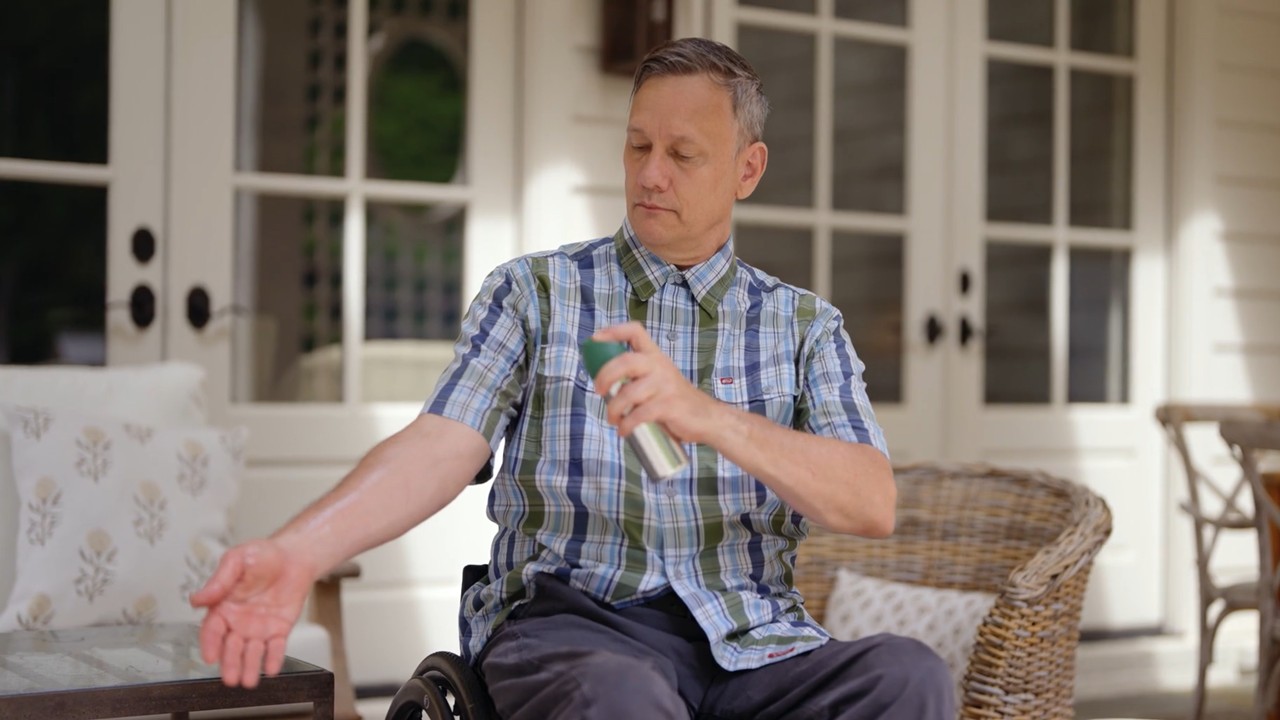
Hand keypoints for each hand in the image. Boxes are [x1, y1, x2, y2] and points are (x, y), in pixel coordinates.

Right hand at [190, 538, 315, 687]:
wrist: (293, 555)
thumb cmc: (262, 555)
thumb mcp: (236, 561)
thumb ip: (219, 581)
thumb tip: (196, 598)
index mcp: (222, 606)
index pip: (212, 630)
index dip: (210, 644)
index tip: (210, 657)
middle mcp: (238, 621)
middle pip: (230, 647)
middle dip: (230, 663)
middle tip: (231, 678)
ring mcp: (258, 627)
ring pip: (251, 651)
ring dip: (249, 666)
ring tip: (248, 681)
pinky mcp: (279, 628)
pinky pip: (276, 647)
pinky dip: (273, 658)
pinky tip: (271, 668)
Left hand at [589, 322, 722, 444]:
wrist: (707, 418)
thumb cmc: (676, 400)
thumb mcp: (658, 379)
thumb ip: (637, 377)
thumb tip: (604, 383)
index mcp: (655, 356)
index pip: (635, 331)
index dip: (613, 331)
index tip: (595, 339)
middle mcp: (660, 366)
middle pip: (625, 361)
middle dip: (605, 376)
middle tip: (599, 391)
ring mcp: (665, 386)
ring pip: (629, 393)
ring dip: (614, 409)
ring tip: (612, 419)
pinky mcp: (669, 406)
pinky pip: (639, 414)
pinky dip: (627, 425)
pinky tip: (624, 431)